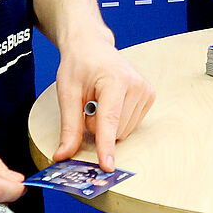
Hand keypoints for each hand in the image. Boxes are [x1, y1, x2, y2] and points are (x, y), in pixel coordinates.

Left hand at [53, 37, 156, 171]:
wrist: (92, 46)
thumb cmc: (79, 66)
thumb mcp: (67, 94)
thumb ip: (68, 127)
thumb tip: (63, 156)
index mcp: (115, 80)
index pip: (109, 121)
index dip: (106, 146)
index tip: (108, 167)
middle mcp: (136, 85)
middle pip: (115, 130)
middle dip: (96, 126)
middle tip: (88, 103)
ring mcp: (145, 90)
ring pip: (123, 131)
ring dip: (107, 124)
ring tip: (100, 100)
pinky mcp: (149, 96)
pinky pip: (130, 125)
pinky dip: (117, 120)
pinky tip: (112, 102)